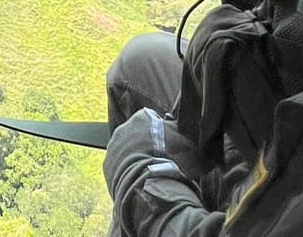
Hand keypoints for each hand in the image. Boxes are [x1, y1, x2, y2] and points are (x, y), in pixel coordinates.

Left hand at [103, 109, 210, 235]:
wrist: (152, 185)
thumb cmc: (174, 161)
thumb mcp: (190, 143)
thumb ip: (187, 133)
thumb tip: (195, 129)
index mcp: (143, 117)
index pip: (152, 118)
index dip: (162, 131)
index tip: (169, 144)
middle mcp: (124, 127)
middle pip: (137, 133)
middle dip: (147, 144)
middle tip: (160, 159)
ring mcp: (113, 146)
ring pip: (127, 149)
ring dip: (136, 157)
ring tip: (150, 172)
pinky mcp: (107, 164)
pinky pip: (119, 165)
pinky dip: (128, 171)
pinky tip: (140, 180)